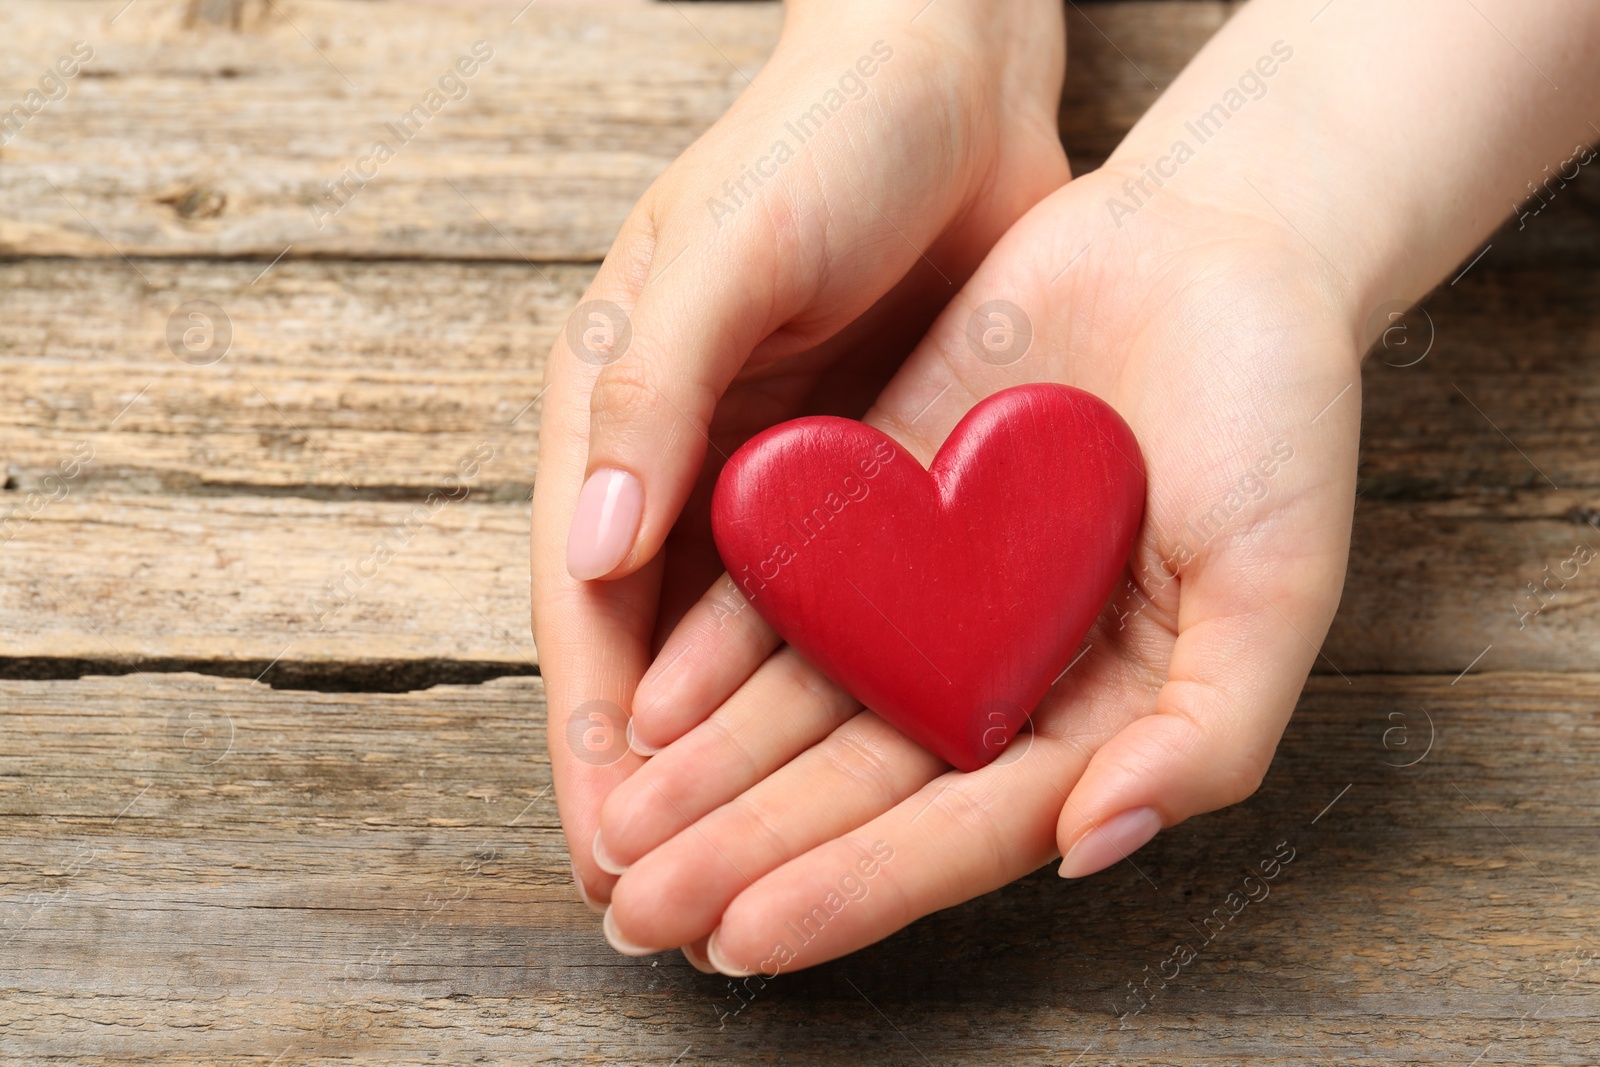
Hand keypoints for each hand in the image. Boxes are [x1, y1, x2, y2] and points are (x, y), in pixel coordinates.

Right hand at [531, 0, 1069, 913]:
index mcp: (618, 418)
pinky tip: (862, 773)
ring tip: (763, 872)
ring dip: (751, 770)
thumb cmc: (819, 144)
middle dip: (664, 787)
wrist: (949, 78)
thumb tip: (594, 551)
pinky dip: (839, 701)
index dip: (595, 735)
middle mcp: (688, 467)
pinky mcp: (868, 486)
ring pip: (752, 660)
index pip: (589, 609)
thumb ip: (654, 392)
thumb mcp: (723, 252)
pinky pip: (845, 617)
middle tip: (674, 907)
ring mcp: (781, 486)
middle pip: (661, 660)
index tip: (611, 848)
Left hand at [593, 163, 1361, 971]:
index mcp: (1097, 716)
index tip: (751, 940)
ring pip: (807, 701)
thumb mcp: (1279, 585)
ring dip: (713, 771)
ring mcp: (933, 591)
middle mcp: (1001, 671)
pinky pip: (791, 586)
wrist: (1213, 245)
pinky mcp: (880, 505)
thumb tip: (1090, 846)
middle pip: (861, 784)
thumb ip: (1207, 730)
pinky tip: (650, 703)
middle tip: (649, 913)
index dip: (861, 888)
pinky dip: (722, 644)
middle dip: (752, 853)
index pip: (963, 829)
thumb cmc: (1276, 419)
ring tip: (622, 835)